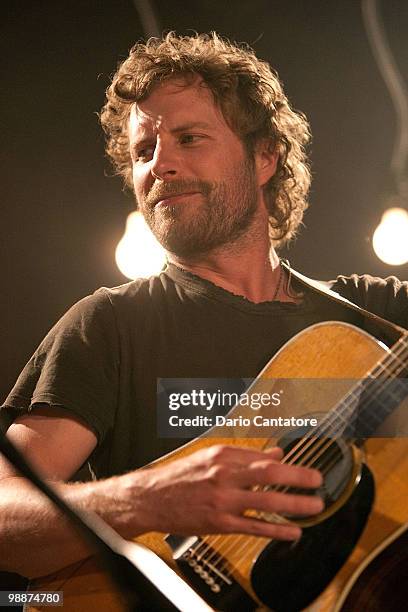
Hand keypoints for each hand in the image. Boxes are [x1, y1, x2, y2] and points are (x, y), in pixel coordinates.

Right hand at [122, 444, 322, 539]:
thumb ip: (246, 455)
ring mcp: (223, 499)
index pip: (263, 456)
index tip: (306, 467)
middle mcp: (224, 473)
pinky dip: (276, 530)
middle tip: (318, 480)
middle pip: (269, 472)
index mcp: (223, 454)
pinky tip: (293, 532)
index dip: (289, 463)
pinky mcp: (219, 522)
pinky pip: (254, 526)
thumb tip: (276, 452)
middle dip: (298, 476)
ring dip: (294, 504)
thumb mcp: (211, 457)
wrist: (150, 497)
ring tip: (315, 506)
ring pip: (265, 500)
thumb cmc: (180, 476)